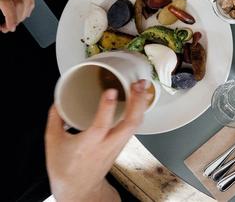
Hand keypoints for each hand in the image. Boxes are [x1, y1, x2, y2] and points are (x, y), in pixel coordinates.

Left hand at [0, 0, 33, 32]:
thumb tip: (1, 26)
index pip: (8, 3)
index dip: (11, 17)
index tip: (10, 28)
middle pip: (19, 1)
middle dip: (18, 18)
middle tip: (9, 27)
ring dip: (24, 12)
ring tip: (16, 21)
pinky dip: (28, 4)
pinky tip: (24, 12)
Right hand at [45, 80, 150, 201]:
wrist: (79, 188)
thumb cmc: (65, 167)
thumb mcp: (52, 142)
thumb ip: (55, 119)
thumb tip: (58, 100)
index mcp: (88, 145)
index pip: (101, 125)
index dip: (106, 107)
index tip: (111, 91)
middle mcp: (107, 145)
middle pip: (129, 124)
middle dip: (137, 102)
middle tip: (138, 84)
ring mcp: (118, 145)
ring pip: (135, 125)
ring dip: (141, 105)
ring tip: (143, 86)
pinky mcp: (122, 144)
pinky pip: (134, 126)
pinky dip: (139, 111)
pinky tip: (140, 99)